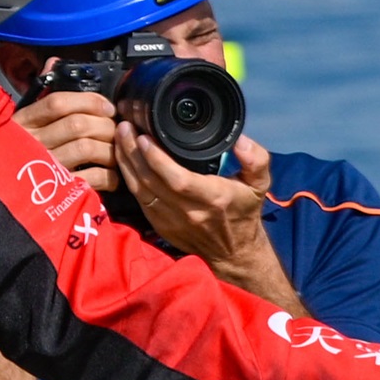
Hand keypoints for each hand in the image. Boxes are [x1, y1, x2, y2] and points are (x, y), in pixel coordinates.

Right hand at [11, 89, 123, 189]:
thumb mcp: (23, 120)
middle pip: (78, 125)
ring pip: (87, 148)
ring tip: (116, 151)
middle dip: (105, 125)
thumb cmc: (16, 152)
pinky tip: (113, 176)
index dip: (88, 101)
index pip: (58, 103)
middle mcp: (34, 142)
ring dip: (110, 149)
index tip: (107, 107)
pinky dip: (109, 176)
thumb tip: (54, 62)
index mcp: (24, 122)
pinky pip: (91, 178)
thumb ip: (41, 93)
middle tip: (117, 130)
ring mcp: (45, 167)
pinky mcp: (58, 191)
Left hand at [116, 125, 269, 273]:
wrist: (234, 253)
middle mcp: (189, 211)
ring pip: (139, 189)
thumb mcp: (260, 185)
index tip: (144, 136)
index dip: (156, 158)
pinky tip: (123, 159)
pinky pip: (138, 199)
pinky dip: (128, 177)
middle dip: (133, 152)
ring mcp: (170, 220)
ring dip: (126, 162)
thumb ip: (257, 159)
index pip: (178, 179)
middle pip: (151, 180)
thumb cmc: (244, 213)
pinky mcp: (160, 225)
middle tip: (124, 126)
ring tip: (120, 137)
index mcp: (212, 198)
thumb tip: (240, 140)